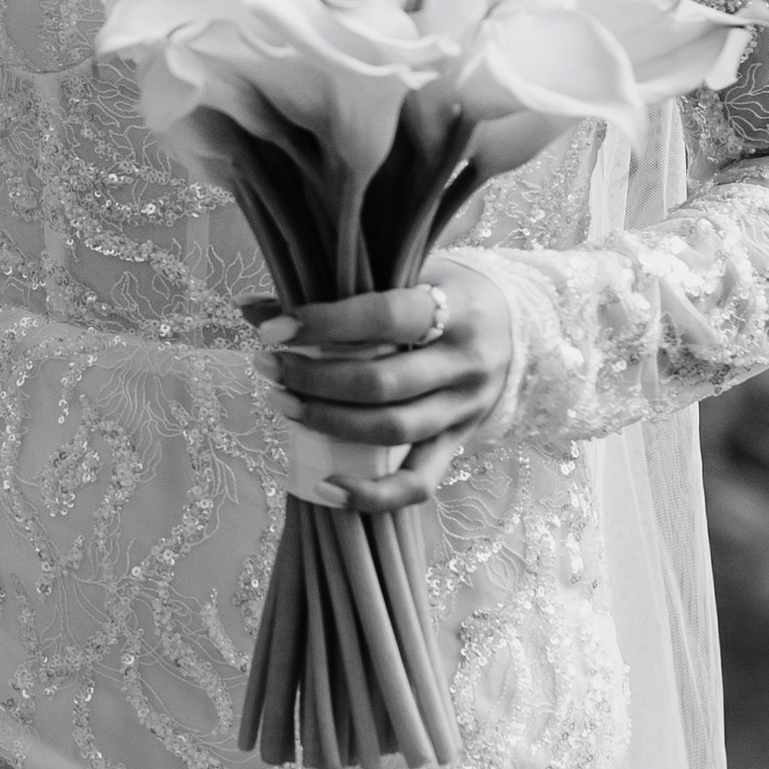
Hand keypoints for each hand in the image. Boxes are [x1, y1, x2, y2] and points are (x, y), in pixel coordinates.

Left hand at [254, 275, 514, 510]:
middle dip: (314, 378)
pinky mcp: (459, 444)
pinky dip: (371, 495)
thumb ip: (336, 290)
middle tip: (268, 367)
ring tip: (282, 403)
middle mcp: (465, 363)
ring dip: (328, 422)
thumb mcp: (404, 273)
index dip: (324, 324)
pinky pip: (418, 483)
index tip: (272, 330)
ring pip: (392, 431)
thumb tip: (251, 307)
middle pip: (382, 382)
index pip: (384, 317)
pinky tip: (324, 487)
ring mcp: (465, 409)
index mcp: (456, 308)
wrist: (517, 322)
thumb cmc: (446, 290)